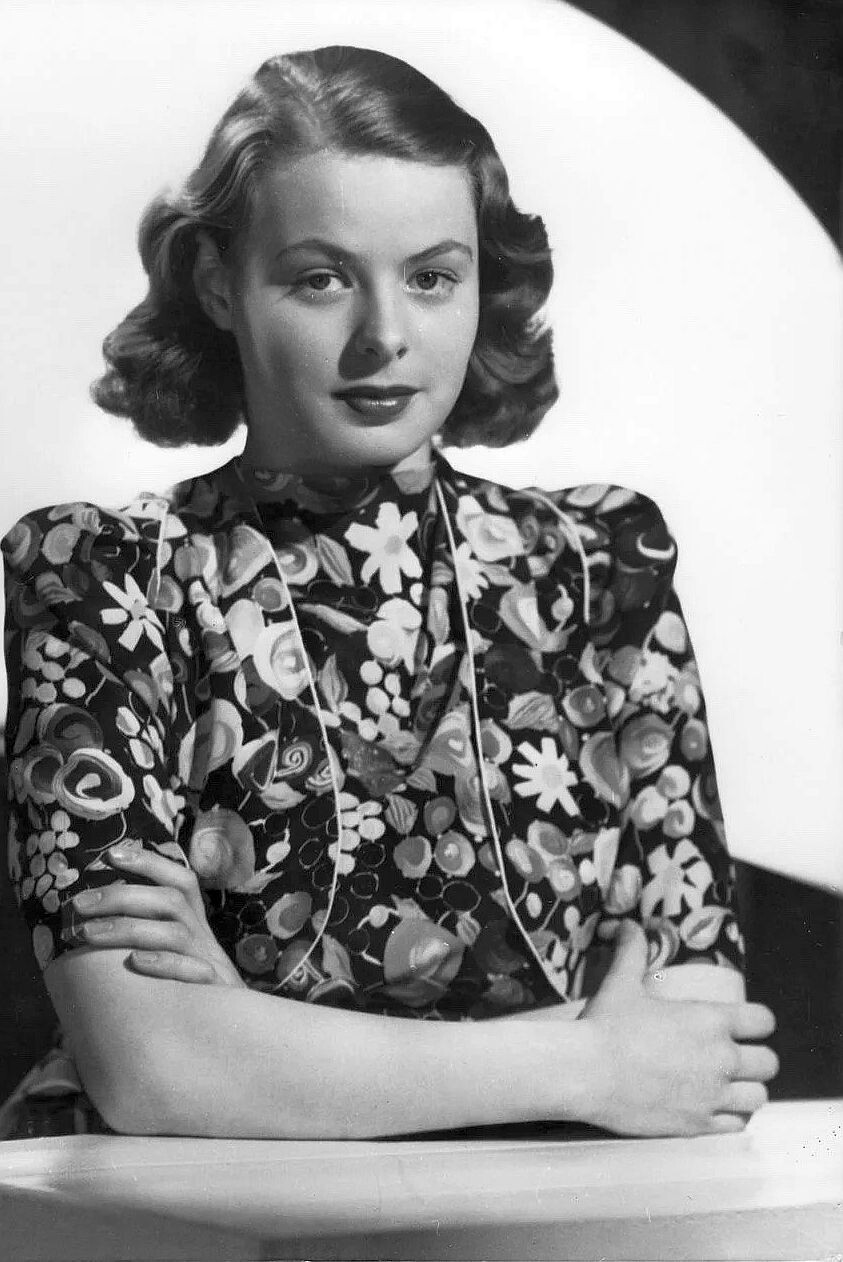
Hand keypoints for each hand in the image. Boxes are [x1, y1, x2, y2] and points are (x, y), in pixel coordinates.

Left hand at [70, 844, 244, 987]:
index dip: (150, 863)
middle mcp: (203, 937)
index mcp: (195, 924)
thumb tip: (92, 923)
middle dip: (122, 896)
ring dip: (128, 928)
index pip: (180, 881)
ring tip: (87, 934)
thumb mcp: (177, 959)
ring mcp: (209, 963)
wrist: (234, 1032)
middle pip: (170, 900)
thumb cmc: (190, 994)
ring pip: (174, 932)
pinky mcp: (213, 992)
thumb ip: (148, 938)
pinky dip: (163, 963)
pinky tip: (134, 962)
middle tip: (79, 904)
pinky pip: (192, 971)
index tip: (111, 855)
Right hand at [580, 920, 777, 1136]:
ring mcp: (712, 1095)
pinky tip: (715, 1107)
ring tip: (729, 1086)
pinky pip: (737, 1125)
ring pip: (759, 1097)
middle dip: (756, 1059)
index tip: (745, 1025)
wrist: (586, 1073)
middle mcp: (720, 1058)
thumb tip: (629, 925)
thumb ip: (632, 950)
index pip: (764, 1021)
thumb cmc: (605, 1026)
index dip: (758, 1022)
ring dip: (747, 1090)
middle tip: (735, 1057)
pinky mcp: (699, 1125)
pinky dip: (731, 1117)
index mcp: (710, 1020)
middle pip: (769, 1063)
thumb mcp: (621, 982)